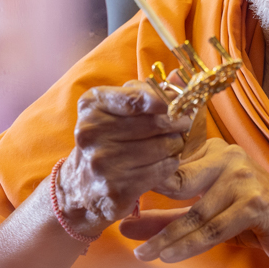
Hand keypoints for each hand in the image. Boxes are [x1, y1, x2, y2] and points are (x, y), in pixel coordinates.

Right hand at [59, 81, 191, 237]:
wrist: (82, 183)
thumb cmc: (108, 137)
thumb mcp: (118, 107)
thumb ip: (148, 90)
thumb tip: (181, 77)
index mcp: (92, 106)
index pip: (136, 98)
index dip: (165, 99)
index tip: (181, 102)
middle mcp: (91, 133)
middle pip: (155, 123)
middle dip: (178, 122)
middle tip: (186, 122)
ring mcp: (102, 164)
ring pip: (162, 147)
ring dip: (176, 144)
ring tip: (175, 142)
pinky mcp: (115, 189)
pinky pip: (161, 170)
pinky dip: (171, 163)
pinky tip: (167, 161)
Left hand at [123, 139, 268, 267]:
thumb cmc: (250, 220)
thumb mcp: (204, 216)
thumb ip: (165, 219)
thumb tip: (123, 226)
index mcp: (216, 151)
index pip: (172, 164)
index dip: (143, 178)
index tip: (115, 195)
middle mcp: (231, 157)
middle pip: (180, 181)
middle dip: (149, 203)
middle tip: (119, 219)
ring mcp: (245, 179)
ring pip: (196, 213)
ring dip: (167, 237)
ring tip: (143, 255)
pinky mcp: (256, 204)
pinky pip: (215, 228)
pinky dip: (190, 245)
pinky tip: (169, 256)